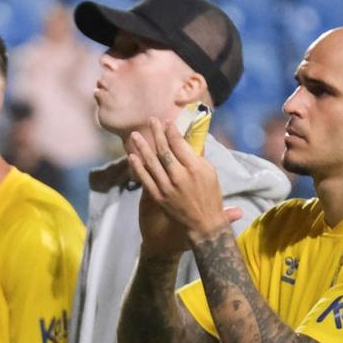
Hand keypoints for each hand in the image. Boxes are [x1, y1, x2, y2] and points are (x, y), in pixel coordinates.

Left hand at [126, 119, 238, 247]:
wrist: (204, 222)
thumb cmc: (210, 195)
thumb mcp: (210, 172)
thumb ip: (197, 156)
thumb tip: (186, 140)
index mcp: (195, 168)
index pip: (180, 145)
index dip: (172, 132)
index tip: (167, 122)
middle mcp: (180, 176)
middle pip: (164, 151)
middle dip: (157, 134)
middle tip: (151, 120)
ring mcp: (167, 187)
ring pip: (152, 163)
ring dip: (142, 147)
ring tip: (135, 135)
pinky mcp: (159, 196)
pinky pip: (145, 179)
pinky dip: (138, 167)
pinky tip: (131, 157)